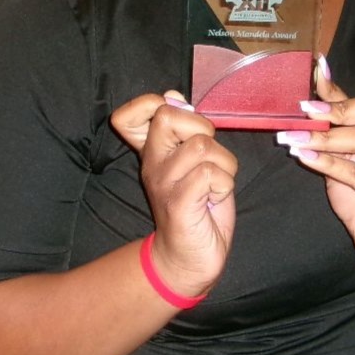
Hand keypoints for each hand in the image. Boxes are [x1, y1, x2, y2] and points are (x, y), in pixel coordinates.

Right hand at [111, 91, 236, 296]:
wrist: (188, 259)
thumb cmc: (198, 209)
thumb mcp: (193, 162)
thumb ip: (185, 130)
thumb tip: (173, 95)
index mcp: (153, 152)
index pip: (129, 114)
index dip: (152, 104)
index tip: (179, 126)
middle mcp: (152, 164)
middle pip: (168, 116)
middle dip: (202, 129)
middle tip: (208, 158)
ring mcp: (162, 183)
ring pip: (201, 145)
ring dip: (224, 163)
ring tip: (217, 184)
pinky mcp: (178, 203)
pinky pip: (209, 173)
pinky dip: (224, 183)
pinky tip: (215, 198)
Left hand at [281, 59, 354, 277]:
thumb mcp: (350, 160)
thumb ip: (337, 133)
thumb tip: (313, 99)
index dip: (342, 89)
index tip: (314, 73)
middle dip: (337, 109)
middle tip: (304, 110)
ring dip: (324, 136)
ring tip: (292, 136)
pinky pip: (354, 172)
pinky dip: (326, 161)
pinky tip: (303, 155)